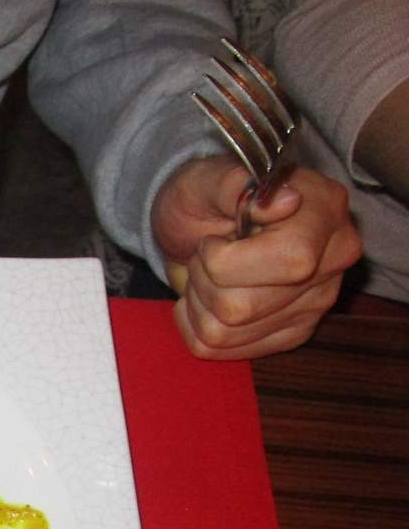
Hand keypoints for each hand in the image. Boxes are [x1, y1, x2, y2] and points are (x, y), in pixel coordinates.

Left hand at [153, 155, 360, 359]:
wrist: (198, 221)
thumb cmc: (204, 195)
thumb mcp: (207, 179)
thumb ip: (237, 186)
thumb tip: (285, 202)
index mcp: (324, 211)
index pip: (289, 261)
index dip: (227, 261)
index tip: (212, 241)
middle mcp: (333, 260)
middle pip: (242, 307)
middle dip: (203, 279)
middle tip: (207, 254)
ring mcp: (316, 302)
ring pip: (224, 332)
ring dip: (197, 301)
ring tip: (208, 272)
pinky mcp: (292, 333)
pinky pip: (219, 349)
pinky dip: (194, 324)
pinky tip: (205, 297)